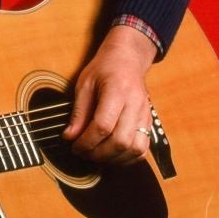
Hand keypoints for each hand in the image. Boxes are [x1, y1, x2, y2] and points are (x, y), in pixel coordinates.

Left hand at [61, 25, 157, 165]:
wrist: (128, 58)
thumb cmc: (105, 68)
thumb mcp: (84, 84)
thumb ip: (78, 112)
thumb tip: (69, 136)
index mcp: (117, 90)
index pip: (103, 125)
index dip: (87, 141)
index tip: (74, 146)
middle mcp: (135, 104)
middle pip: (120, 141)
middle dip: (98, 153)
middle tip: (83, 153)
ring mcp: (145, 114)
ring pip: (135, 149)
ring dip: (114, 159)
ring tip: (96, 155)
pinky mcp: (149, 122)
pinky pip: (143, 148)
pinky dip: (128, 158)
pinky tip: (112, 155)